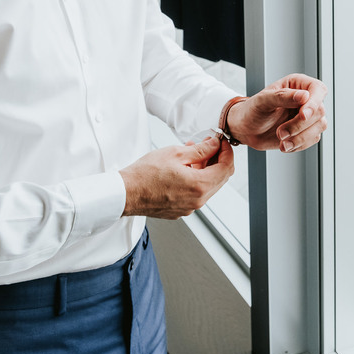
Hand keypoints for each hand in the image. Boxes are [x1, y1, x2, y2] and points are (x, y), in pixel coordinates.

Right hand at [119, 136, 234, 218]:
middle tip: (209, 145)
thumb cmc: (145, 174)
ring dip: (206, 169)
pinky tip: (184, 168)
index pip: (226, 167)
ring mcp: (190, 207)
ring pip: (208, 186)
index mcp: (199, 185)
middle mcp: (198, 200)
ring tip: (192, 154)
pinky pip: (196, 194)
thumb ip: (200, 150)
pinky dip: (196, 180)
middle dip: (218, 160)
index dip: (227, 151)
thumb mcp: (175, 153)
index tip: (221, 142)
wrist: (125, 193)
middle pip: (220, 178)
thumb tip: (214, 145)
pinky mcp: (181, 210)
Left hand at [227, 73, 327, 152]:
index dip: (314, 103)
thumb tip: (304, 96)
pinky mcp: (306, 131)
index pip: (318, 89)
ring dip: (300, 137)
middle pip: (319, 111)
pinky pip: (313, 139)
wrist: (246, 130)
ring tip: (281, 141)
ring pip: (319, 127)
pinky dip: (299, 144)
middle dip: (299, 125)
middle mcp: (306, 99)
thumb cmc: (252, 110)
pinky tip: (284, 144)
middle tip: (280, 132)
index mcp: (297, 84)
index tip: (302, 115)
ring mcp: (308, 116)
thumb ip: (282, 96)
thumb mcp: (263, 101)